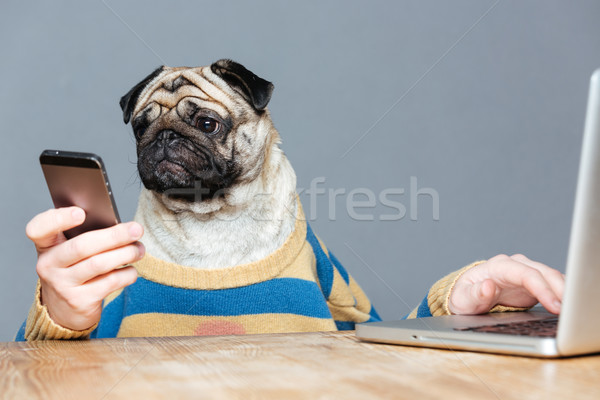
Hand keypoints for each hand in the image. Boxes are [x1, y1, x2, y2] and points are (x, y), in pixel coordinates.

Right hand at [26, 207, 144, 330]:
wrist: (63, 311)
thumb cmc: (73, 271)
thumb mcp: (68, 253)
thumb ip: (84, 236)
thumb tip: (120, 226)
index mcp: (46, 246)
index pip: (38, 229)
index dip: (58, 219)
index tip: (81, 213)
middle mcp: (49, 266)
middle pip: (81, 246)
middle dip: (114, 236)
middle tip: (136, 229)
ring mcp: (63, 285)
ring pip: (99, 264)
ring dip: (125, 254)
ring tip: (139, 249)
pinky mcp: (79, 301)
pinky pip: (110, 282)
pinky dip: (127, 274)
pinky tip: (131, 270)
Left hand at [448, 254, 563, 314]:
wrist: (467, 295)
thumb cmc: (464, 297)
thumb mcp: (463, 299)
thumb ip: (474, 294)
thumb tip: (487, 286)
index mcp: (498, 267)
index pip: (525, 274)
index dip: (542, 288)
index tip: (554, 304)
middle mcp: (514, 265)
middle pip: (544, 273)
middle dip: (560, 290)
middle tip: (570, 311)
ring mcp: (525, 272)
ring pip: (552, 276)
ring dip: (565, 291)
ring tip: (573, 309)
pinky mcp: (532, 283)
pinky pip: (552, 284)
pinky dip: (562, 293)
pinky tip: (569, 305)